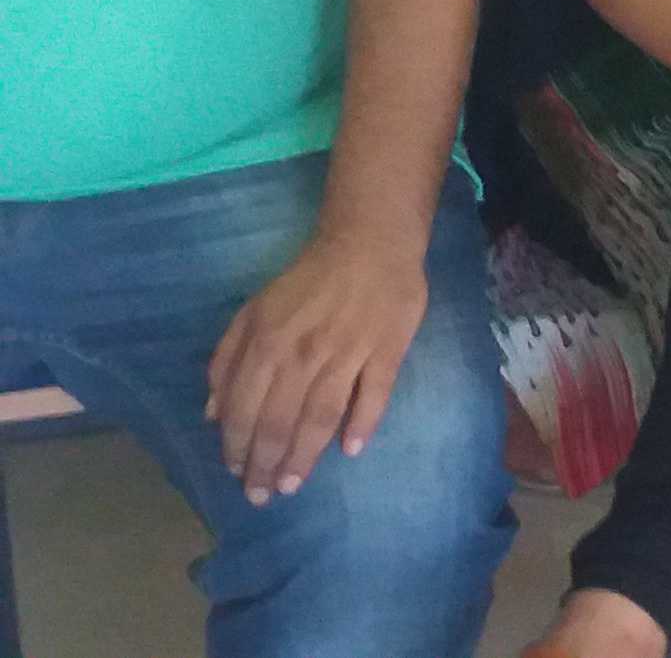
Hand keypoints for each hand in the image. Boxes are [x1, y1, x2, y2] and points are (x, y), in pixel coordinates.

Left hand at [206, 232, 425, 503]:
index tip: (235, 474)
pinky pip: (374, 394)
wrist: (369, 243)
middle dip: (264, 464)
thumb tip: (214, 413)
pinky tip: (351, 449)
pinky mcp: (387, 350)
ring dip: (304, 456)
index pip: (244, 408)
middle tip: (261, 495)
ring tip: (292, 485)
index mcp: (266, 343)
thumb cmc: (306, 282)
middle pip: (280, 421)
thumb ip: (228, 359)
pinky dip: (363, 423)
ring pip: (321, 416)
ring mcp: (348, 353)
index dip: (236, 446)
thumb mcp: (252, 312)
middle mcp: (303, 353)